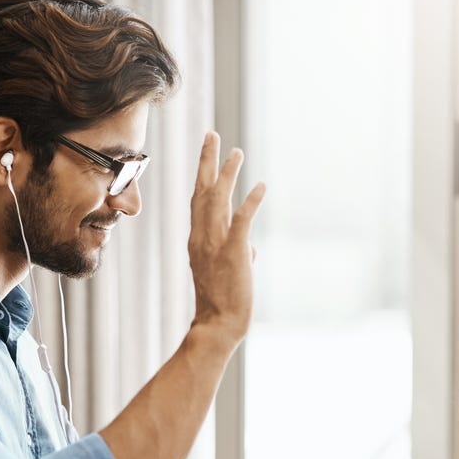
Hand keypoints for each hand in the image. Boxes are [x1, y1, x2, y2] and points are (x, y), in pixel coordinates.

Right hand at [187, 132, 265, 344]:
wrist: (219, 324)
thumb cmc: (222, 301)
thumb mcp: (226, 272)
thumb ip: (237, 254)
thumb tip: (250, 249)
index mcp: (197, 239)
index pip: (199, 199)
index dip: (203, 174)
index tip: (207, 153)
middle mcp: (202, 236)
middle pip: (202, 190)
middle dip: (207, 161)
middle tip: (212, 135)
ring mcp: (215, 244)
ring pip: (218, 200)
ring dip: (228, 174)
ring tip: (237, 152)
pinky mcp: (233, 252)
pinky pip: (241, 221)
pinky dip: (251, 202)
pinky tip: (261, 186)